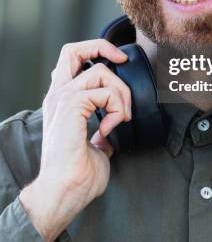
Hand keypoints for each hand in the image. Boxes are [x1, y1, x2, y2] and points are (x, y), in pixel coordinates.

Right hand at [20, 39, 129, 241]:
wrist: (64, 193)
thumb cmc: (77, 176)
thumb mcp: (96, 145)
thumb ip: (102, 131)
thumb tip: (112, 129)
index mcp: (60, 101)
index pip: (71, 59)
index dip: (96, 51)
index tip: (119, 63)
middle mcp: (57, 95)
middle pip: (73, 49)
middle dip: (103, 48)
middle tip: (123, 64)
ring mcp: (62, 99)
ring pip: (100, 71)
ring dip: (120, 92)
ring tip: (121, 117)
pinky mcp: (71, 107)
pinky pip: (104, 93)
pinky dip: (116, 108)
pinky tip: (110, 128)